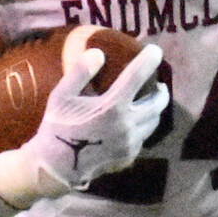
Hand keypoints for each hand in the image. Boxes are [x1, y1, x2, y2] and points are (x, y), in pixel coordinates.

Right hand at [0, 44, 168, 206]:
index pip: (137, 76)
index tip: (156, 50)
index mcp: (112, 107)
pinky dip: (142, 128)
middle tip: (159, 85)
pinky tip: (133, 125)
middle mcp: (127, 125)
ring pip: (153, 122)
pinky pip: (143, 138)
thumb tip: (98, 53)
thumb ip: (80, 73)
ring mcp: (130, 143)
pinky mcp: (128, 157)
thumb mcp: (61, 96)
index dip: (149, 60)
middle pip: (157, 103)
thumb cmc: (56, 128)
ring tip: (150, 103)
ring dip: (155, 110)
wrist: (56, 167)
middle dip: (161, 91)